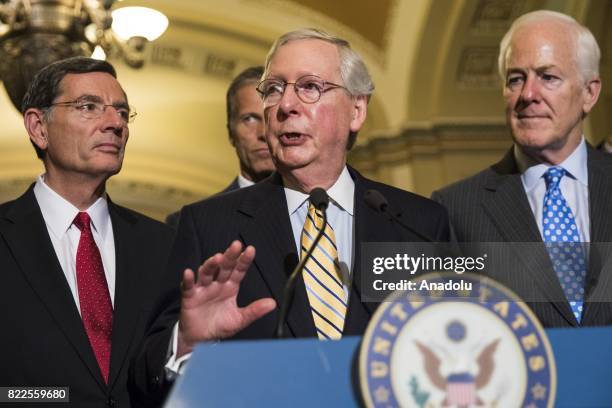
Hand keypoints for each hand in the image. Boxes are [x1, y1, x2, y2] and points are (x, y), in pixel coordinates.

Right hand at [176, 240, 275, 356]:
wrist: (201, 339)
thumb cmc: (220, 326)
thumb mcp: (240, 319)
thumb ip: (255, 311)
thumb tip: (272, 304)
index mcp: (231, 287)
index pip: (239, 270)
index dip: (244, 260)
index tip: (250, 250)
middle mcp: (217, 284)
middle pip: (223, 267)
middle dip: (230, 256)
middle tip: (236, 245)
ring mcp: (203, 288)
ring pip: (206, 272)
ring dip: (211, 265)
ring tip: (217, 259)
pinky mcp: (190, 296)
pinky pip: (187, 286)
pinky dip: (187, 279)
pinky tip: (189, 273)